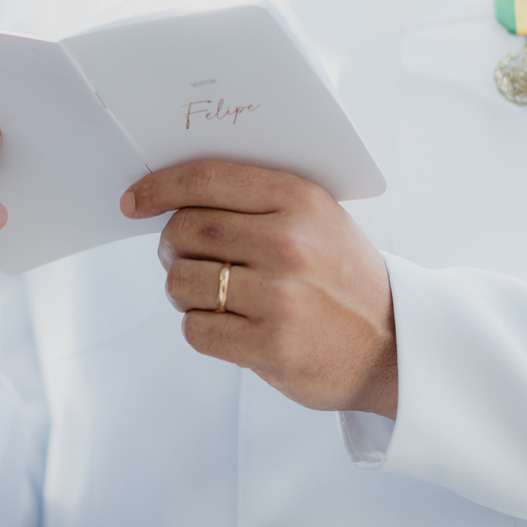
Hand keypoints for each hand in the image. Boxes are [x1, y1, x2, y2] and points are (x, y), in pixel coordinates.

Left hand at [121, 160, 397, 416]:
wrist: (393, 345)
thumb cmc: (340, 276)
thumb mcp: (318, 218)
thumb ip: (255, 200)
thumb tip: (171, 195)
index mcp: (299, 200)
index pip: (205, 180)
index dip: (158, 187)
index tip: (133, 201)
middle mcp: (289, 244)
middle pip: (184, 230)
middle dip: (170, 245)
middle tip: (183, 257)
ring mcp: (280, 297)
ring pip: (181, 281)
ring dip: (182, 289)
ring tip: (211, 295)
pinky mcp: (270, 346)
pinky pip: (195, 328)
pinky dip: (199, 326)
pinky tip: (228, 324)